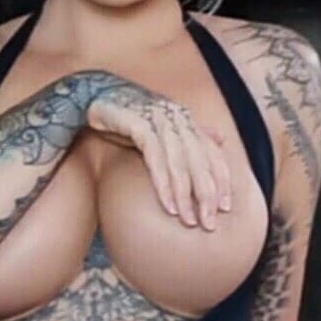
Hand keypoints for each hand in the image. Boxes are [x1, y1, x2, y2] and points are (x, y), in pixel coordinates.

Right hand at [87, 78, 232, 229]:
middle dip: (207, 196)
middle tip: (210, 224)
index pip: (213, 154)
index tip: (226, 208)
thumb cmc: (130, 116)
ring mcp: (160, 119)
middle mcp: (178, 118)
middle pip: (200, 162)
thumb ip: (191, 135)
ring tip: (189, 221)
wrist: (94, 96)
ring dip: (186, 196)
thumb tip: (222, 138)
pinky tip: (169, 207)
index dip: (222, 181)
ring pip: (180, 163)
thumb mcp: (162, 127)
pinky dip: (164, 185)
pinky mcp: (139, 124)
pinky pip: (156, 159)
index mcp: (187, 120)